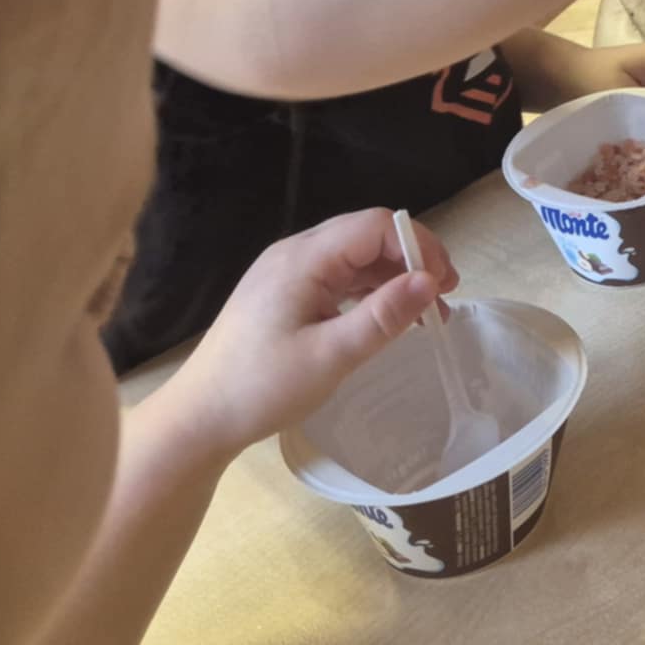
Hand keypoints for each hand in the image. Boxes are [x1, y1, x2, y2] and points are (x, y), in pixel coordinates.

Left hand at [162, 208, 458, 460]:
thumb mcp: (331, 356)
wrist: (198, 419)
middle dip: (412, 259)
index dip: (418, 246)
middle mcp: (294, 254)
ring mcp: (287, 273)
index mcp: (302, 259)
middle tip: (444, 298)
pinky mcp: (285, 293)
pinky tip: (387, 318)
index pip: (375, 225)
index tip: (445, 285)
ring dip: (394, 277)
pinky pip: (339, 277)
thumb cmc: (262, 388)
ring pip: (355, 256)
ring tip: (425, 313)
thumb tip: (431, 281)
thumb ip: (383, 316)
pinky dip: (370, 291)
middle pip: (367, 235)